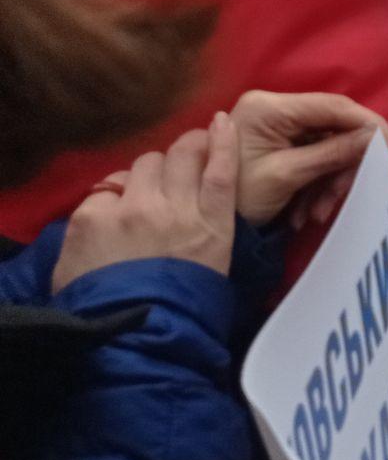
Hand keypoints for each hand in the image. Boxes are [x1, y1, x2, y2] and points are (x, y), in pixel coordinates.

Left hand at [52, 116, 238, 291]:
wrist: (131, 338)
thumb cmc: (183, 307)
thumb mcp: (214, 263)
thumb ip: (209, 225)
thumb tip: (201, 203)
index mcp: (211, 223)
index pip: (222, 166)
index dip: (222, 139)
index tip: (220, 122)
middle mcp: (175, 207)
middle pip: (182, 153)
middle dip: (182, 151)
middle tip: (176, 162)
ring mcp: (132, 209)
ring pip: (144, 163)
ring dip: (146, 174)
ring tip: (140, 194)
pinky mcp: (93, 217)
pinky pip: (105, 190)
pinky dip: (110, 200)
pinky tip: (108, 219)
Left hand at [230, 91, 387, 227]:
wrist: (198, 229)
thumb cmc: (237, 198)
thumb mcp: (286, 176)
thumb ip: (332, 153)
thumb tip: (375, 139)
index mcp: (270, 107)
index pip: (333, 106)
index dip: (369, 126)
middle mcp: (275, 108)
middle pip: (332, 127)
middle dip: (343, 164)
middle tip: (346, 194)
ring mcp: (276, 126)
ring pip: (326, 146)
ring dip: (329, 180)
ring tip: (318, 213)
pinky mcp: (279, 143)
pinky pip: (313, 157)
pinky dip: (317, 184)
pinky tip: (307, 211)